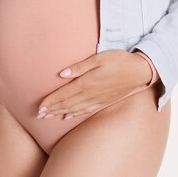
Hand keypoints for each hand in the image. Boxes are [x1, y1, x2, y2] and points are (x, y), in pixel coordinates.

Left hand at [37, 50, 152, 119]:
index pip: (64, 95)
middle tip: (38, 116)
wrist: (140, 72)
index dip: (50, 102)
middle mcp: (91, 94)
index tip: (38, 108)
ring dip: (60, 113)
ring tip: (48, 117)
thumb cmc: (119, 61)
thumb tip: (61, 74)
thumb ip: (79, 67)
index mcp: (87, 83)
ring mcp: (97, 100)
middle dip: (51, 110)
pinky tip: (67, 116)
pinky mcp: (103, 102)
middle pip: (67, 104)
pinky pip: (85, 111)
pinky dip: (74, 114)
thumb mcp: (99, 58)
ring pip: (74, 109)